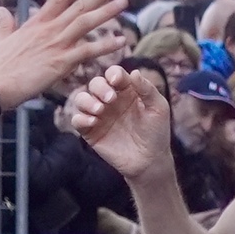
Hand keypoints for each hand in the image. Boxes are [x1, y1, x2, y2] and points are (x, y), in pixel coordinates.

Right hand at [0, 0, 127, 110]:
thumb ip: (4, 24)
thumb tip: (2, 10)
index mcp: (36, 23)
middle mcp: (49, 29)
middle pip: (78, 6)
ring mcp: (56, 44)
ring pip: (86, 23)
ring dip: (107, 12)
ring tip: (124, 2)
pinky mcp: (61, 63)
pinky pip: (88, 51)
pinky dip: (106, 46)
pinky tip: (122, 41)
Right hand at [62, 63, 171, 185]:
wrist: (150, 161)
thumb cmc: (156, 132)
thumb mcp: (158, 108)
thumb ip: (147, 90)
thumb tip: (135, 72)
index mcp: (126, 90)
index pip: (114, 74)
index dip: (113, 74)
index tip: (117, 81)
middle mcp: (110, 100)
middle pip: (96, 83)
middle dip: (100, 87)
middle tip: (110, 99)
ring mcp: (99, 115)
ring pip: (81, 98)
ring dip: (87, 100)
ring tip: (100, 110)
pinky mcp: (90, 131)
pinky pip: (77, 119)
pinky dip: (81, 117)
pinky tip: (93, 121)